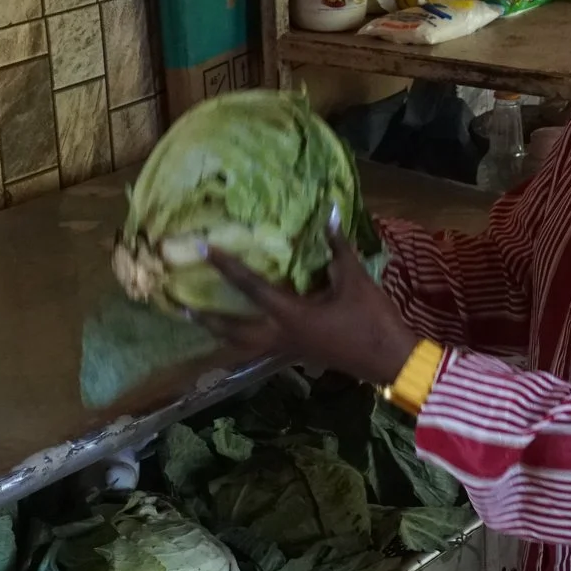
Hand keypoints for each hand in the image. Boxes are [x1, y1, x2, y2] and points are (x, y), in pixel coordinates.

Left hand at [202, 231, 419, 386]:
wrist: (390, 359)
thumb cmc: (371, 320)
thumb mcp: (355, 279)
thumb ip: (337, 247)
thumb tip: (329, 211)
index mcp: (291, 315)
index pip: (251, 287)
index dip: (227, 266)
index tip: (205, 249)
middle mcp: (282, 336)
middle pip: (233, 331)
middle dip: (207, 319)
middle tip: (179, 307)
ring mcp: (289, 349)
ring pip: (244, 345)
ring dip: (221, 332)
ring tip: (199, 321)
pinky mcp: (299, 354)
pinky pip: (260, 347)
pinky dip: (243, 339)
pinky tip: (240, 330)